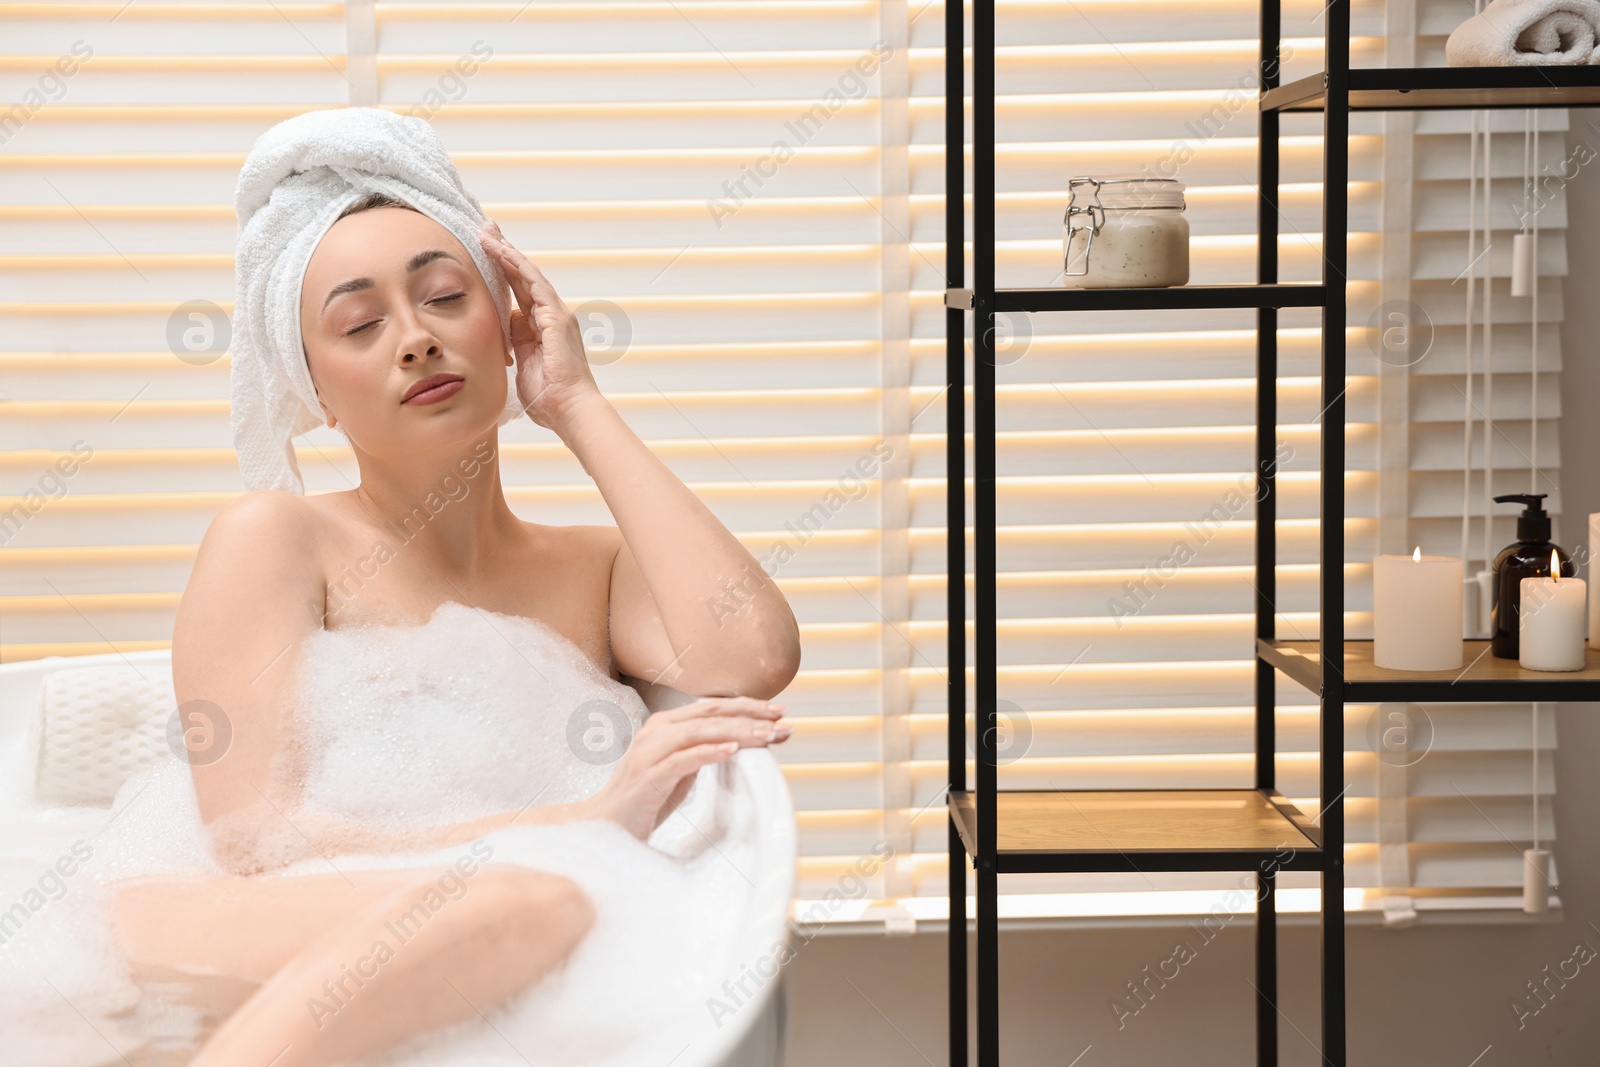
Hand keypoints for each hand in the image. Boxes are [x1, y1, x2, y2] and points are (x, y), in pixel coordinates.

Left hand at [476, 218, 600, 432]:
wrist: (569, 410)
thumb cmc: (548, 398)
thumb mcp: (522, 365)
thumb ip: (514, 346)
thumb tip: (500, 334)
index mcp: (541, 327)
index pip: (518, 291)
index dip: (502, 270)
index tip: (484, 252)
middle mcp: (551, 315)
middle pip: (523, 276)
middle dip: (504, 252)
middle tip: (486, 229)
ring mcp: (556, 314)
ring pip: (528, 274)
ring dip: (506, 252)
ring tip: (487, 233)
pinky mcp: (556, 317)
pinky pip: (534, 283)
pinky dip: (516, 265)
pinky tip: (500, 251)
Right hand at [585, 696, 792, 840]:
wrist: (604, 825)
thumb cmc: (644, 799)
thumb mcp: (680, 770)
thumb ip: (701, 752)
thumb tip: (736, 743)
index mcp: (665, 726)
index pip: (712, 708)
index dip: (747, 707)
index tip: (778, 713)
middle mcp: (656, 732)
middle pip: (709, 714)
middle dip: (749, 715)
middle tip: (781, 721)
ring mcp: (649, 753)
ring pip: (698, 732)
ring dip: (736, 733)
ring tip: (766, 737)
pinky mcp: (646, 778)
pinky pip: (680, 761)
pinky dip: (707, 753)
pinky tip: (730, 751)